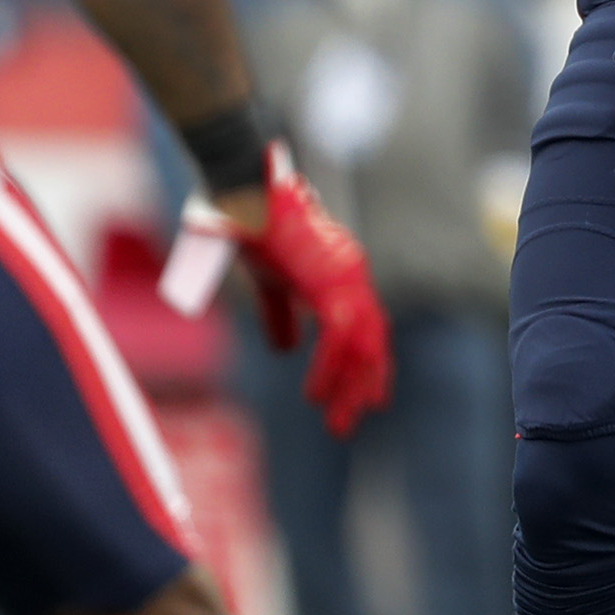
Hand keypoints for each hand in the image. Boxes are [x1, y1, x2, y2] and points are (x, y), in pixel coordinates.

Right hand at [196, 157, 391, 438]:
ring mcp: (345, 275)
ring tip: (337, 420)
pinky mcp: (329, 280)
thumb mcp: (267, 281)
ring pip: (364, 342)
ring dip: (352, 385)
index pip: (366, 327)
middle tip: (348, 424)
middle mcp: (351, 275)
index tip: (362, 401)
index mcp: (341, 276)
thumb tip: (284, 350)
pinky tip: (315, 394)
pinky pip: (339, 335)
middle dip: (363, 385)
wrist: (243, 190)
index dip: (367, 366)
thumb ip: (279, 315)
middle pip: (372, 339)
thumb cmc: (252, 229)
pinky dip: (330, 368)